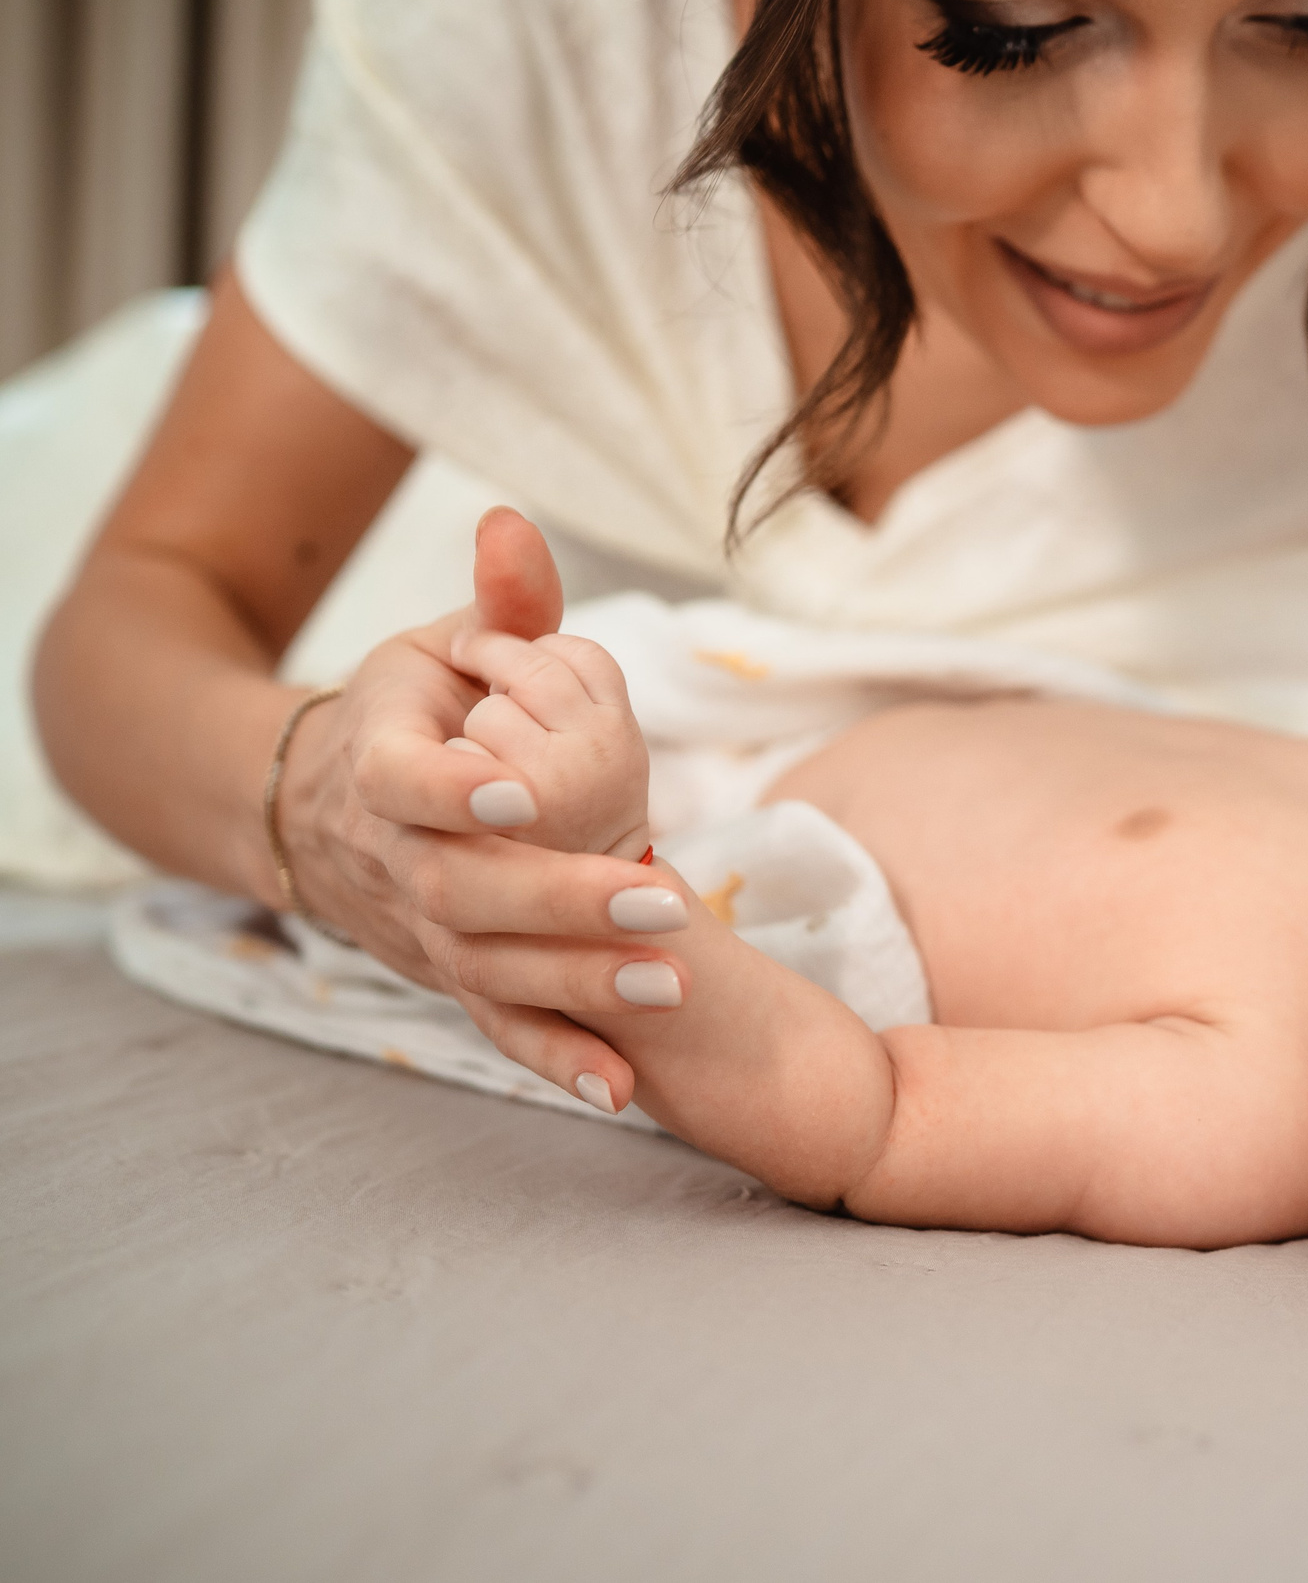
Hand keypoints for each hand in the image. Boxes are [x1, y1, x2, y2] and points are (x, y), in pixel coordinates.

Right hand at [275, 508, 672, 1108]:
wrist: (328, 808)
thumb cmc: (419, 709)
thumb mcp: (448, 643)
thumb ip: (501, 601)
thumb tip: (512, 523)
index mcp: (382, 762)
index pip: (401, 784)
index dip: (453, 791)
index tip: (518, 793)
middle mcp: (395, 858)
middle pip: (464, 891)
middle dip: (564, 901)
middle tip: (664, 898)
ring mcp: (422, 928)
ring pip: (490, 967)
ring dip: (581, 984)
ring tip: (673, 985)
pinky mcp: (455, 974)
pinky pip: (502, 1025)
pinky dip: (557, 1059)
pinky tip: (621, 1091)